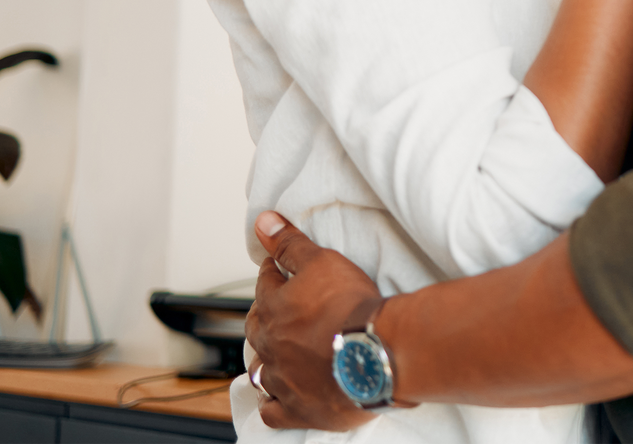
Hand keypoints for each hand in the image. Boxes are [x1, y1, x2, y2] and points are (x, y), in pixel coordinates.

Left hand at [245, 211, 388, 430]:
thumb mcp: (322, 262)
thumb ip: (291, 244)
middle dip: (264, 316)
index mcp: (275, 308)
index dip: (273, 273)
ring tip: (274, 354)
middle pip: (257, 328)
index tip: (278, 269)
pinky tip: (276, 398)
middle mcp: (272, 345)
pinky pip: (273, 411)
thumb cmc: (351, 308)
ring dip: (265, 360)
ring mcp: (282, 379)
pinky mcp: (298, 409)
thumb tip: (263, 222)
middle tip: (275, 309)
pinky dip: (272, 403)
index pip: (266, 284)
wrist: (375, 353)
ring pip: (260, 370)